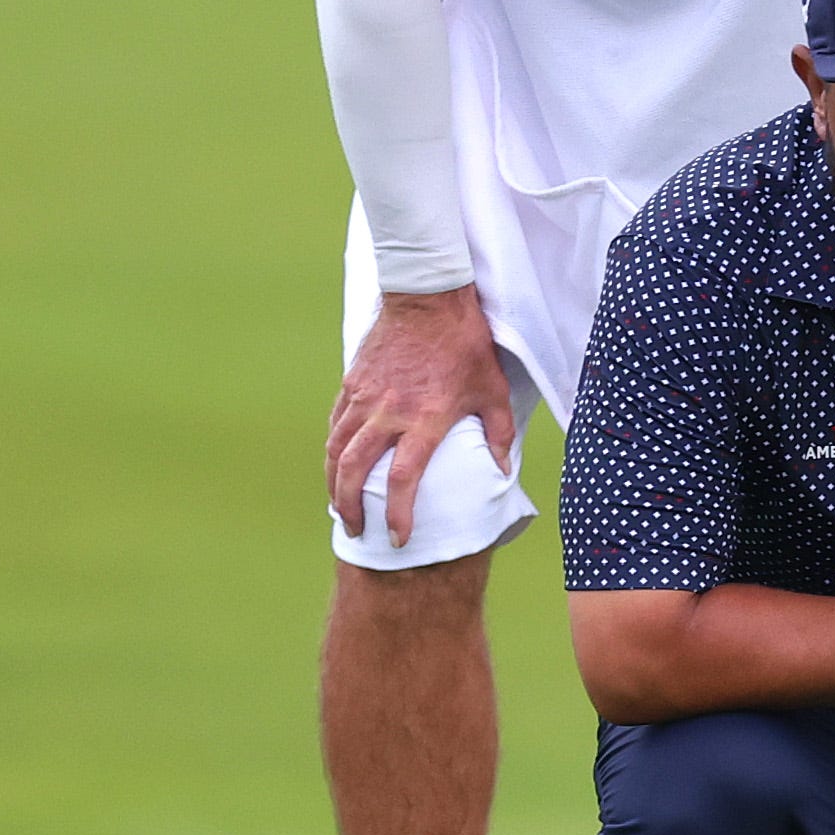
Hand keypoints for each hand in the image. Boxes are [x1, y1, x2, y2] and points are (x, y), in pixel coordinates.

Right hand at [327, 286, 515, 545]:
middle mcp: (388, 412)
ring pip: (337, 449)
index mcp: (425, 418)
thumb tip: (502, 470)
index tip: (397, 537)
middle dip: (351, 506)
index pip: (404, 478)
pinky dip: (333, 450)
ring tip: (340, 505)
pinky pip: (336, 424)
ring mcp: (365, 396)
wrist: (428, 296)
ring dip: (334, 483)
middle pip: (355, 470)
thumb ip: (499, 433)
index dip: (399, 513)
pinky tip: (337, 464)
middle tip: (357, 529)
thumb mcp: (493, 389)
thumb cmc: (466, 344)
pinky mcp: (352, 382)